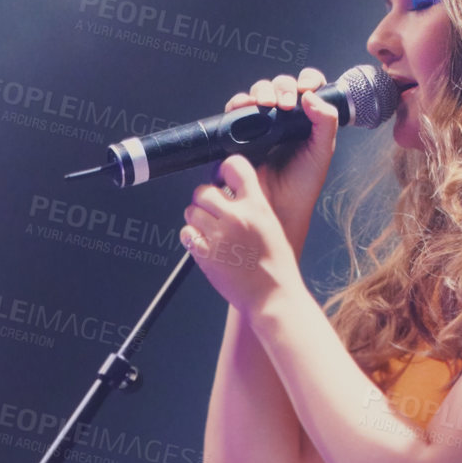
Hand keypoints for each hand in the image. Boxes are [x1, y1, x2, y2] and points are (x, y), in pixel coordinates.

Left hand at [183, 155, 306, 313]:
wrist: (272, 296)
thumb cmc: (275, 265)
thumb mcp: (270, 224)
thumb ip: (252, 203)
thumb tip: (230, 189)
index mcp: (257, 206)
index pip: (234, 166)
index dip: (225, 170)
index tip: (223, 177)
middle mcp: (237, 217)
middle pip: (204, 190)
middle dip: (206, 200)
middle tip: (214, 213)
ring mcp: (219, 235)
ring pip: (191, 210)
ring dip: (197, 218)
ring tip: (211, 231)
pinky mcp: (205, 253)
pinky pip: (186, 233)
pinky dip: (192, 237)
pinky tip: (205, 244)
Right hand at [222, 68, 338, 247]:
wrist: (277, 209)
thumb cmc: (302, 186)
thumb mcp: (322, 151)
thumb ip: (326, 121)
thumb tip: (310, 95)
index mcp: (304, 120)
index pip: (306, 87)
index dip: (306, 80)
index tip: (307, 87)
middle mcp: (281, 118)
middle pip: (279, 85)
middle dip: (282, 87)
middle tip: (286, 103)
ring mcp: (258, 124)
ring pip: (257, 93)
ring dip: (261, 91)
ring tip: (268, 105)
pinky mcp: (238, 133)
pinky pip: (235, 109)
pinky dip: (239, 103)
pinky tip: (247, 107)